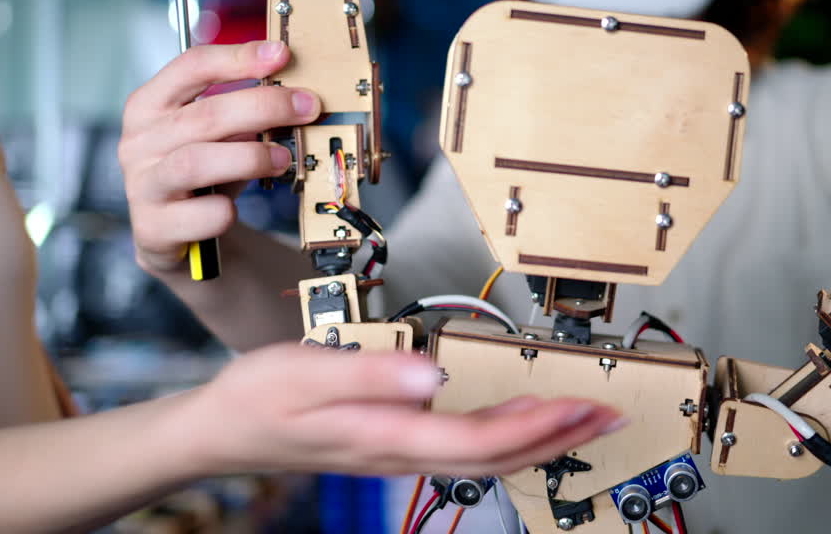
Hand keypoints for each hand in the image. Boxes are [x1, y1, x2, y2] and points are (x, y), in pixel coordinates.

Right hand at [119, 41, 318, 272]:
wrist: (172, 232)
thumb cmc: (199, 172)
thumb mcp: (216, 134)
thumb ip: (242, 112)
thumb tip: (296, 95)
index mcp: (150, 105)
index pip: (191, 67)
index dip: (239, 57)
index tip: (281, 54)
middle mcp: (139, 141)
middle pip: (204, 114)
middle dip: (264, 106)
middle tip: (306, 106)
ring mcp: (144, 184)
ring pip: (197, 162)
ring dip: (251, 157)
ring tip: (283, 158)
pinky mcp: (155, 227)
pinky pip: (198, 215)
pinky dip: (225, 211)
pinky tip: (236, 208)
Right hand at [178, 344, 626, 476]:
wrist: (221, 429)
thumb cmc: (259, 398)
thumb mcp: (306, 371)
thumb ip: (372, 372)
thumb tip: (434, 374)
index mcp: (388, 434)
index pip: (478, 440)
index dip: (535, 427)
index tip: (579, 406)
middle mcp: (402, 452)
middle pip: (496, 458)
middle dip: (558, 439)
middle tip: (609, 416)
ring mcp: (399, 453)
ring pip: (485, 459)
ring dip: (539, 440)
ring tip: (581, 419)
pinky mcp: (394, 444)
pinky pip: (464, 451)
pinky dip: (504, 438)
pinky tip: (519, 421)